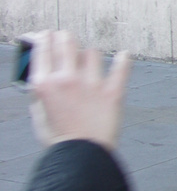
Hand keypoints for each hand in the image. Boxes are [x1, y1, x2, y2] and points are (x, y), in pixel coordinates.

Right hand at [28, 30, 129, 151]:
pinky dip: (124, 60)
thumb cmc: (59, 138)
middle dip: (64, 37)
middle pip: (67, 41)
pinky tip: (124, 55)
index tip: (46, 35)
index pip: (43, 48)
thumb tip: (43, 74)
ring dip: (88, 55)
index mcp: (44, 84)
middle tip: (65, 38)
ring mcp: (91, 84)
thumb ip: (40, 91)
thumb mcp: (39, 113)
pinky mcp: (112, 91)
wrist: (81, 155)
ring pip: (92, 52)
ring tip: (88, 61)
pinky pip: (121, 67)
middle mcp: (67, 79)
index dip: (43, 37)